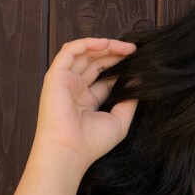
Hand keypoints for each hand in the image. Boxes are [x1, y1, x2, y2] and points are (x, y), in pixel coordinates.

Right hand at [33, 36, 138, 170]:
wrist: (70, 150)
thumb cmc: (91, 142)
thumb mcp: (119, 121)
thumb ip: (128, 102)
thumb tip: (139, 83)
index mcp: (86, 101)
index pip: (104, 78)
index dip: (120, 68)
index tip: (137, 64)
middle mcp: (74, 89)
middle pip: (95, 63)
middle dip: (115, 54)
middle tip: (134, 52)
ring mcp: (65, 81)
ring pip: (84, 54)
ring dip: (105, 46)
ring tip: (126, 48)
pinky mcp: (56, 75)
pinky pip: (70, 50)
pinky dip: (87, 43)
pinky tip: (106, 43)